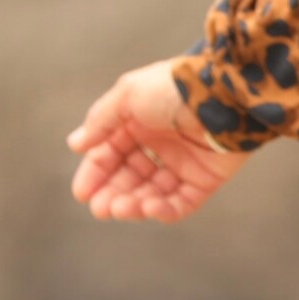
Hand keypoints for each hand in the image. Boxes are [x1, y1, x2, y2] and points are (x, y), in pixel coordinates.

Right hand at [67, 61, 251, 222]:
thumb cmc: (173, 89)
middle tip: (101, 209)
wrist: (222, 96)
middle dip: (113, 195)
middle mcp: (159, 145)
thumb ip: (101, 121)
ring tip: (121, 209)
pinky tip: (149, 209)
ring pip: (153, 193)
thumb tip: (76, 145)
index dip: (95, 174)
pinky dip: (165, 210)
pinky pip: (182, 202)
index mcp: (138, 123)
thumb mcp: (128, 96)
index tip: (82, 193)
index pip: (110, 154)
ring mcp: (183, 164)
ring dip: (135, 204)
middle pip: (130, 178)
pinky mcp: (206, 180)